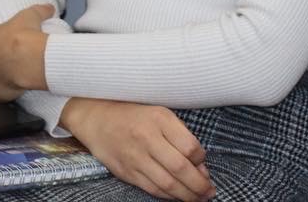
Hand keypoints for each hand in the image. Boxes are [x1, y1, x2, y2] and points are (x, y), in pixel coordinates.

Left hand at [0, 4, 53, 100]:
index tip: (7, 42)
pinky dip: (9, 88)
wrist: (26, 60)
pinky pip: (0, 91)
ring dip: (0, 73)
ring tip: (17, 69)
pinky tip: (20, 81)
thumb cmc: (21, 38)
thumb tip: (48, 8)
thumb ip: (38, 11)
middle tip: (11, 55)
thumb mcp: (30, 15)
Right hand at [61, 98, 214, 201]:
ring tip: (199, 199)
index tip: (205, 165)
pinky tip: (178, 197)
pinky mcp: (125, 173)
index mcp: (160, 120)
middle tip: (210, 192)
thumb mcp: (162, 114)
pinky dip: (167, 196)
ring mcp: (134, 158)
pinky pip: (151, 188)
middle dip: (198, 184)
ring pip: (165, 183)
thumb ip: (182, 135)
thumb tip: (200, 163)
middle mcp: (147, 140)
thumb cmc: (136, 115)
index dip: (201, 160)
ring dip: (186, 195)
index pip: (189, 146)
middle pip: (179, 168)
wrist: (98, 119)